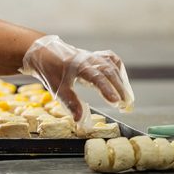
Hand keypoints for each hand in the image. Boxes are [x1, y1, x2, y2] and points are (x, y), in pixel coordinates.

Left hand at [18, 35, 134, 126]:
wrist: (46, 54)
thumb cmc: (51, 72)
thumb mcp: (57, 89)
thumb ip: (70, 103)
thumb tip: (80, 119)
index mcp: (78, 66)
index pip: (96, 77)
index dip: (107, 89)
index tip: (116, 101)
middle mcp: (88, 59)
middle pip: (109, 71)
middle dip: (119, 88)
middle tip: (126, 105)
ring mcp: (94, 56)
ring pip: (113, 66)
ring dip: (121, 82)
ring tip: (127, 98)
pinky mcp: (96, 56)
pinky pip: (112, 60)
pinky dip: (119, 70)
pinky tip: (122, 82)